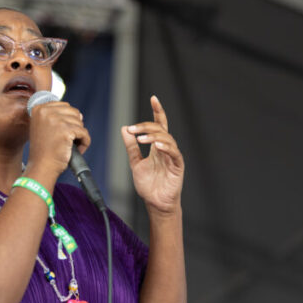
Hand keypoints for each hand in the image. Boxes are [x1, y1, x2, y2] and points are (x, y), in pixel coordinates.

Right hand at [27, 102, 90, 177]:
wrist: (42, 167)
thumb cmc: (44, 151)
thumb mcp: (43, 127)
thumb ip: (56, 117)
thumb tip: (79, 114)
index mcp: (39, 109)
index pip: (64, 106)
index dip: (67, 120)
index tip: (62, 133)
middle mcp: (46, 112)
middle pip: (74, 112)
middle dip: (74, 127)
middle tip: (67, 140)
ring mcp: (56, 120)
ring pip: (80, 123)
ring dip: (79, 136)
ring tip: (70, 146)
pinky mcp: (66, 130)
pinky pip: (84, 133)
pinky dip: (84, 142)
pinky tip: (77, 150)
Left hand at [121, 95, 183, 213]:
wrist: (155, 204)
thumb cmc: (149, 185)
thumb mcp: (135, 162)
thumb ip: (131, 146)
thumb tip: (125, 129)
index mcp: (157, 147)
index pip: (159, 124)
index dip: (157, 111)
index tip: (153, 98)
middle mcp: (166, 149)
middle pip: (160, 129)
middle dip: (146, 126)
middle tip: (133, 130)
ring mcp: (172, 157)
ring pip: (167, 138)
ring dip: (153, 136)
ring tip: (141, 138)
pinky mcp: (177, 166)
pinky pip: (174, 153)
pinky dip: (166, 147)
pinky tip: (157, 145)